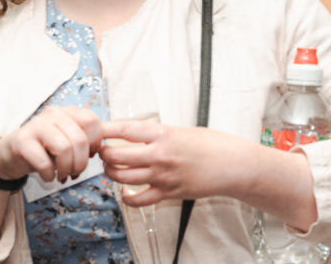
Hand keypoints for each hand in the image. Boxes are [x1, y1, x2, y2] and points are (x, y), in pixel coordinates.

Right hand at [0, 107, 102, 184]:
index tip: (89, 156)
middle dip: (81, 162)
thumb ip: (83, 140)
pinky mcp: (21, 141)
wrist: (9, 156)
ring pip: (64, 149)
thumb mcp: (66, 141)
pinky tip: (48, 177)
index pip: (92, 121)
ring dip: (66, 169)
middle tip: (75, 173)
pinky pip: (44, 161)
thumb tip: (100, 150)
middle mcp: (53, 114)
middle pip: (80, 138)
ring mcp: (36, 125)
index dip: (95, 142)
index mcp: (68, 112)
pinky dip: (49, 174)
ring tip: (63, 176)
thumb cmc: (43, 150)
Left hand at [100, 121, 252, 206]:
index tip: (96, 129)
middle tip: (103, 152)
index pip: (125, 129)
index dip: (106, 129)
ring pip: (122, 177)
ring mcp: (163, 176)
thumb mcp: (185, 131)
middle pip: (117, 156)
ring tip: (112, 168)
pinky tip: (126, 192)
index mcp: (164, 134)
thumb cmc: (214, 144)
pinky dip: (127, 198)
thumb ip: (161, 134)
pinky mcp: (168, 193)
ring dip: (112, 173)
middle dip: (104, 154)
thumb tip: (138, 135)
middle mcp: (160, 154)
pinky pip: (138, 200)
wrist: (234, 165)